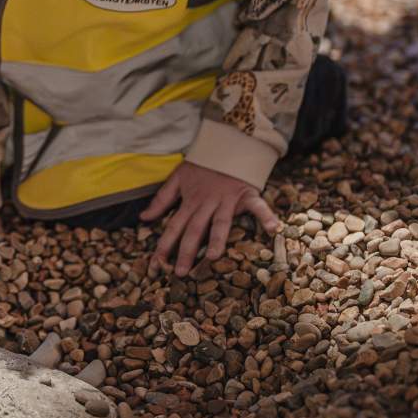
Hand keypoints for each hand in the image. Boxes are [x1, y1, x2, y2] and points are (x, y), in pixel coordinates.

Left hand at [141, 162, 280, 276]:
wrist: (226, 145)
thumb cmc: (201, 165)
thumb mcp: (177, 179)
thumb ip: (161, 200)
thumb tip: (143, 218)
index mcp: (190, 202)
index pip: (174, 227)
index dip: (164, 245)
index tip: (155, 265)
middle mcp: (206, 204)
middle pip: (194, 229)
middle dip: (186, 251)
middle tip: (181, 272)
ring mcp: (227, 200)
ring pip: (221, 222)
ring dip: (217, 238)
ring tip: (213, 256)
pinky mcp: (246, 194)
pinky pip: (257, 206)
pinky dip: (266, 216)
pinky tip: (273, 229)